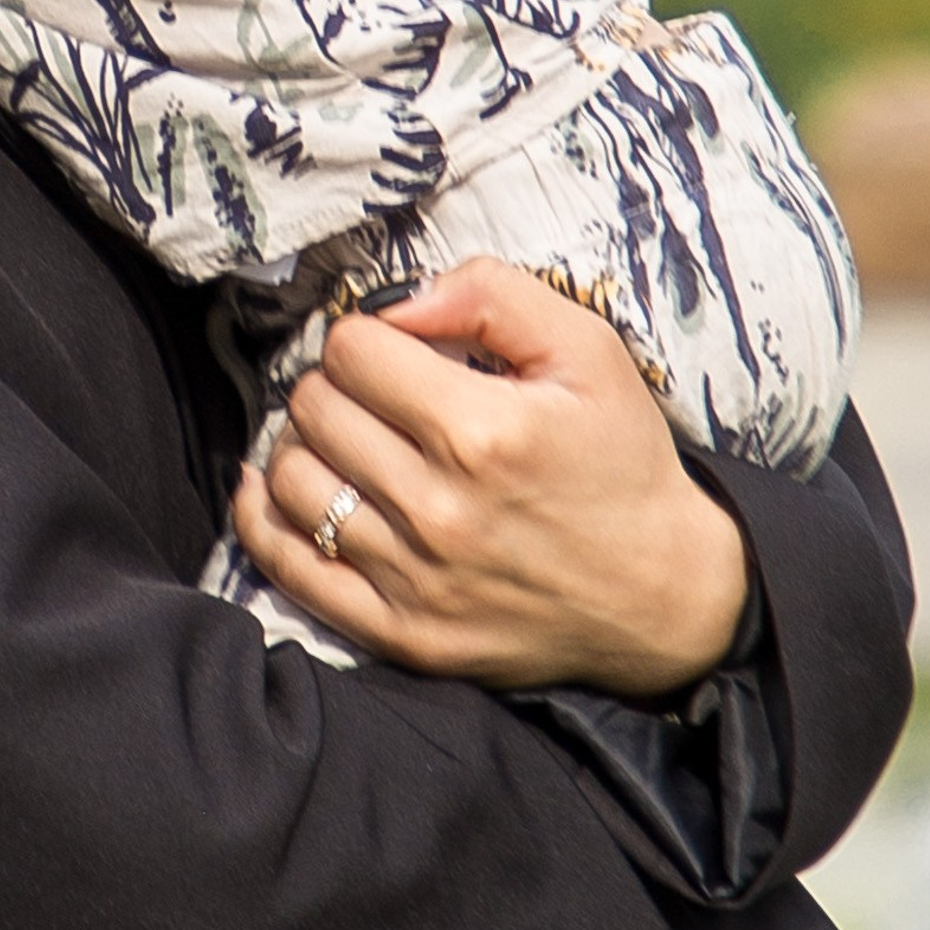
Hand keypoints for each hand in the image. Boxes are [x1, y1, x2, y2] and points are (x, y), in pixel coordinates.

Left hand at [229, 257, 750, 698]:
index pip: (350, 351)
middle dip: (334, 385)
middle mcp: (441, 510)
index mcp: (482, 433)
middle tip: (374, 396)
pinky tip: (276, 487)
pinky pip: (290, 568)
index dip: (366, 336)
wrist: (665, 597)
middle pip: (313, 408)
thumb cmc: (621, 461)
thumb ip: (491, 294)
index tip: (394, 351)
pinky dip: (264, 519)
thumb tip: (398, 300)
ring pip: (290, 480)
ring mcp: (417, 580)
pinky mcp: (404, 635)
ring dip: (304, 446)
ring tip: (346, 441)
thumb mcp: (587, 350)